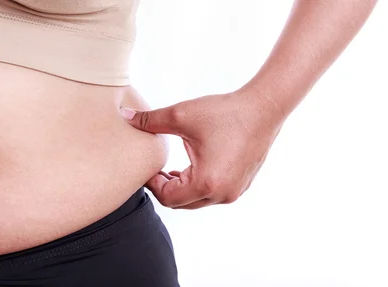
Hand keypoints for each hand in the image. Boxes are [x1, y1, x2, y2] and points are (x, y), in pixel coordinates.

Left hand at [120, 90, 283, 208]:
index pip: (167, 198)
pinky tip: (193, 167)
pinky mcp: (241, 186)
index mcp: (206, 183)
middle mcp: (222, 194)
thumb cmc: (224, 112)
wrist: (263, 109)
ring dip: (182, 188)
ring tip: (173, 168)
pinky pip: (213, 195)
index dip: (152, 183)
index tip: (147, 165)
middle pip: (181, 204)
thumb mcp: (182, 114)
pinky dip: (199, 186)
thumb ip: (150, 121)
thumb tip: (124, 117)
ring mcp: (234, 192)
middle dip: (165, 188)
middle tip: (156, 169)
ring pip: (197, 201)